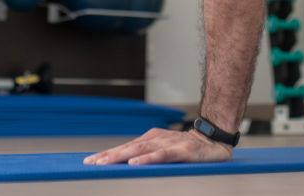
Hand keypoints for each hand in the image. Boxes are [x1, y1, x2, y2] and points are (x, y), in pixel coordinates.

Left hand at [84, 127, 232, 165]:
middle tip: (91, 163)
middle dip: (108, 155)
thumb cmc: (188, 149)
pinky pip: (162, 155)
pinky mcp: (181, 151)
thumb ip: (148, 155)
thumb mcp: (164, 150)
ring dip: (121, 156)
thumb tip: (126, 164)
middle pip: (128, 147)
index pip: (125, 147)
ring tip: (106, 163)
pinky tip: (135, 163)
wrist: (214, 140)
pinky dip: (147, 159)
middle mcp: (157, 139)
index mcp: (151, 139)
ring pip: (141, 150)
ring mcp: (169, 144)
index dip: (107, 154)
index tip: (89, 161)